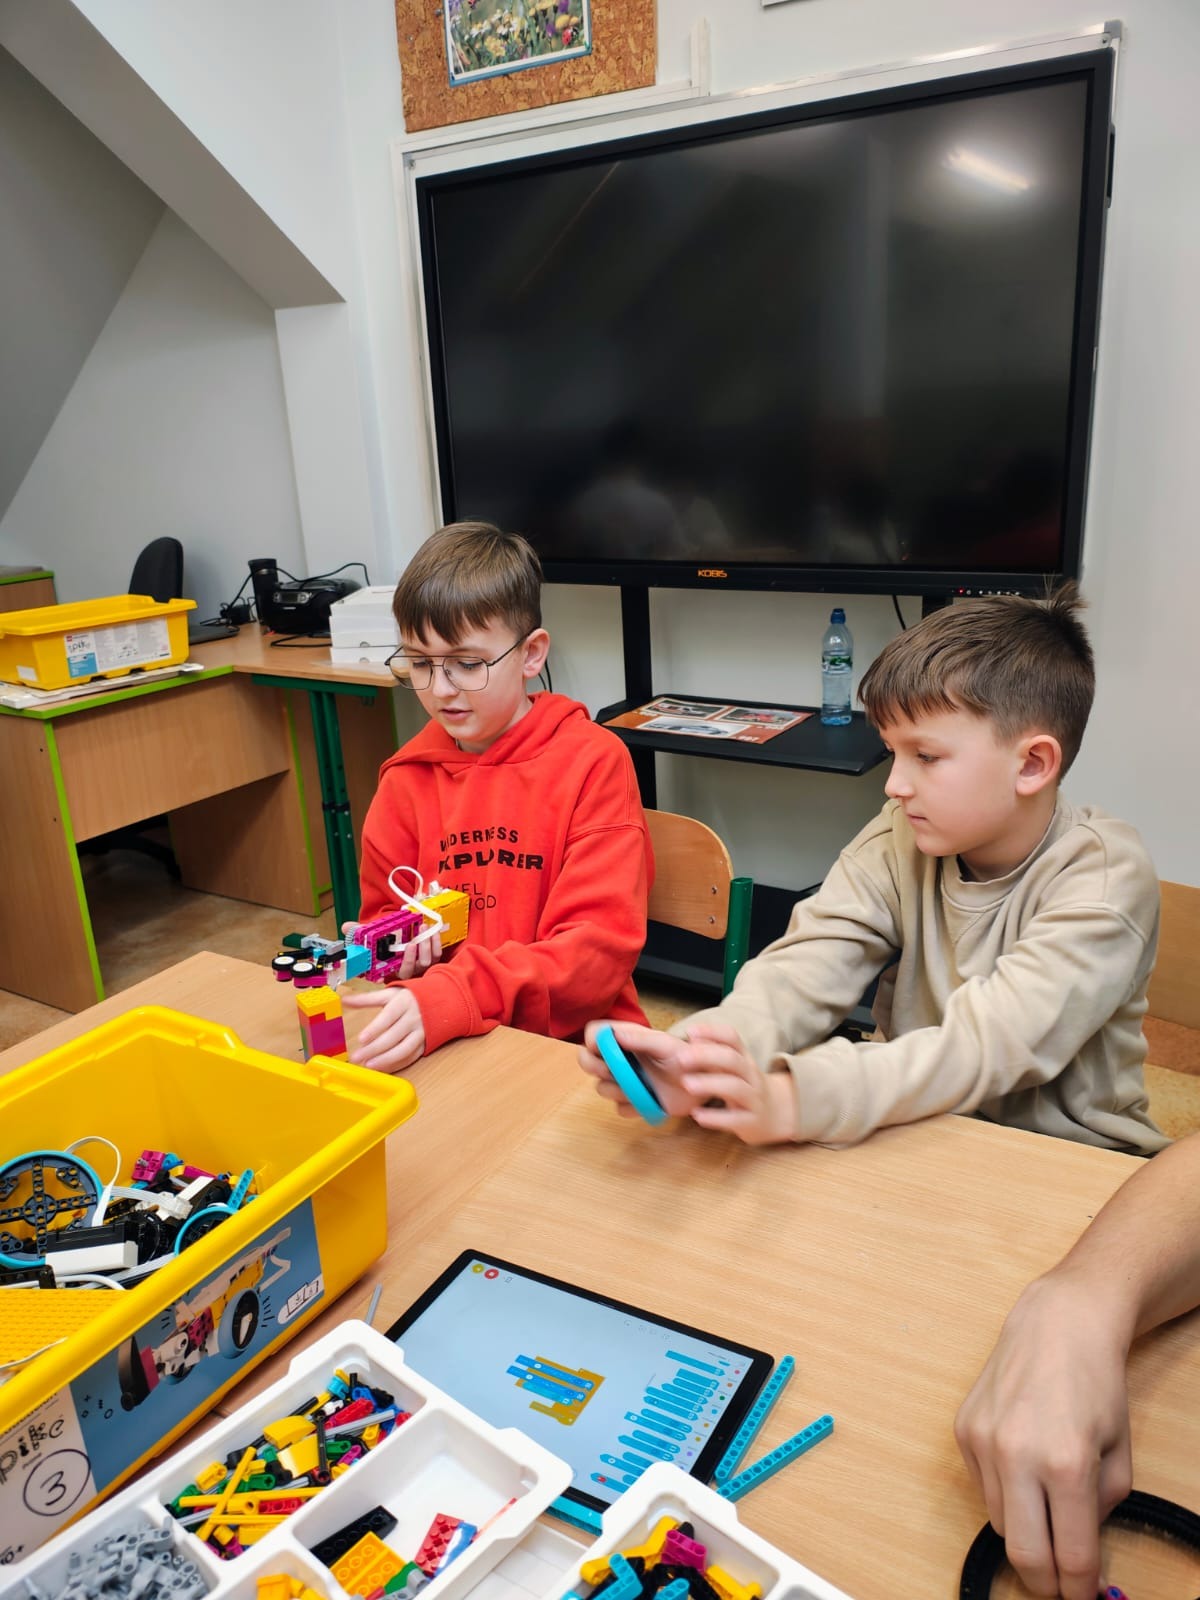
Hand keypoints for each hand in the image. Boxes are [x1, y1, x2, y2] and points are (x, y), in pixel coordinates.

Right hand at [342, 925, 442, 979]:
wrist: (406, 936)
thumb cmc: (390, 941)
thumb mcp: (374, 937)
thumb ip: (359, 932)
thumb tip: (346, 927)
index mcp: (391, 969)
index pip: (385, 976)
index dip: (383, 977)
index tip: (380, 976)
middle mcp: (406, 971)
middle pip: (410, 970)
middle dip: (411, 958)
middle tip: (411, 942)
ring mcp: (421, 967)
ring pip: (426, 962)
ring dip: (425, 947)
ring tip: (422, 930)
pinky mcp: (433, 959)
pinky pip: (437, 954)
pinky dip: (435, 943)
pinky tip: (432, 932)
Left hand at [343, 985, 425, 1071]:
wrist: (439, 1001)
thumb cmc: (409, 998)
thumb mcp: (389, 994)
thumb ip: (367, 999)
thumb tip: (345, 1000)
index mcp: (403, 1003)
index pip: (388, 1017)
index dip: (375, 1029)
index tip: (361, 1039)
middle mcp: (413, 1018)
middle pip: (393, 1036)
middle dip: (374, 1049)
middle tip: (357, 1057)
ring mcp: (420, 1033)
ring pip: (404, 1050)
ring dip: (386, 1060)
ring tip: (368, 1065)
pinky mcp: (424, 1044)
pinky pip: (410, 1057)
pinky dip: (396, 1065)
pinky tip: (382, 1068)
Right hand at [578, 1022, 703, 1118]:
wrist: (704, 1085)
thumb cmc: (686, 1057)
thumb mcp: (666, 1045)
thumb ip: (641, 1039)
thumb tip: (615, 1034)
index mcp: (625, 1038)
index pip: (593, 1033)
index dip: (592, 1042)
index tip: (602, 1052)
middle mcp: (619, 1058)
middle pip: (586, 1060)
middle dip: (596, 1068)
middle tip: (614, 1073)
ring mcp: (624, 1081)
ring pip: (602, 1088)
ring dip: (618, 1091)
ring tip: (643, 1088)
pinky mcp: (632, 1103)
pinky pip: (620, 1109)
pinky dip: (633, 1107)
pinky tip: (650, 1102)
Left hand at [674, 1021, 794, 1144]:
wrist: (776, 1115)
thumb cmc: (745, 1086)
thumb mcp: (733, 1068)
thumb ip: (713, 1053)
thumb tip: (691, 1035)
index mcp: (745, 1059)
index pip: (732, 1038)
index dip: (713, 1032)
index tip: (690, 1031)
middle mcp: (752, 1076)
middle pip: (733, 1060)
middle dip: (706, 1056)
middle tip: (680, 1058)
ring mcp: (754, 1099)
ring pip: (735, 1088)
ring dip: (709, 1084)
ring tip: (686, 1084)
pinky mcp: (752, 1122)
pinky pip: (735, 1119)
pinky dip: (715, 1117)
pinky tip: (697, 1115)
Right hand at [954, 1272, 1132, 1599]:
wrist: (1057, 1325)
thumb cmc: (1096, 1384)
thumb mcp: (1118, 1453)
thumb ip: (1102, 1509)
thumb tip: (1081, 1552)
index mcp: (1067, 1463)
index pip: (1071, 1555)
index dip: (1078, 1588)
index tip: (1082, 1595)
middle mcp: (1018, 1454)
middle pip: (1024, 1554)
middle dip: (1044, 1581)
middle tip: (1059, 1584)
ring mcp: (984, 1441)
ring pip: (1000, 1523)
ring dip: (1025, 1531)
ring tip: (1047, 1512)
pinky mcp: (963, 1430)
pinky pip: (983, 1488)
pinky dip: (1006, 1495)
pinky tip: (1024, 1470)